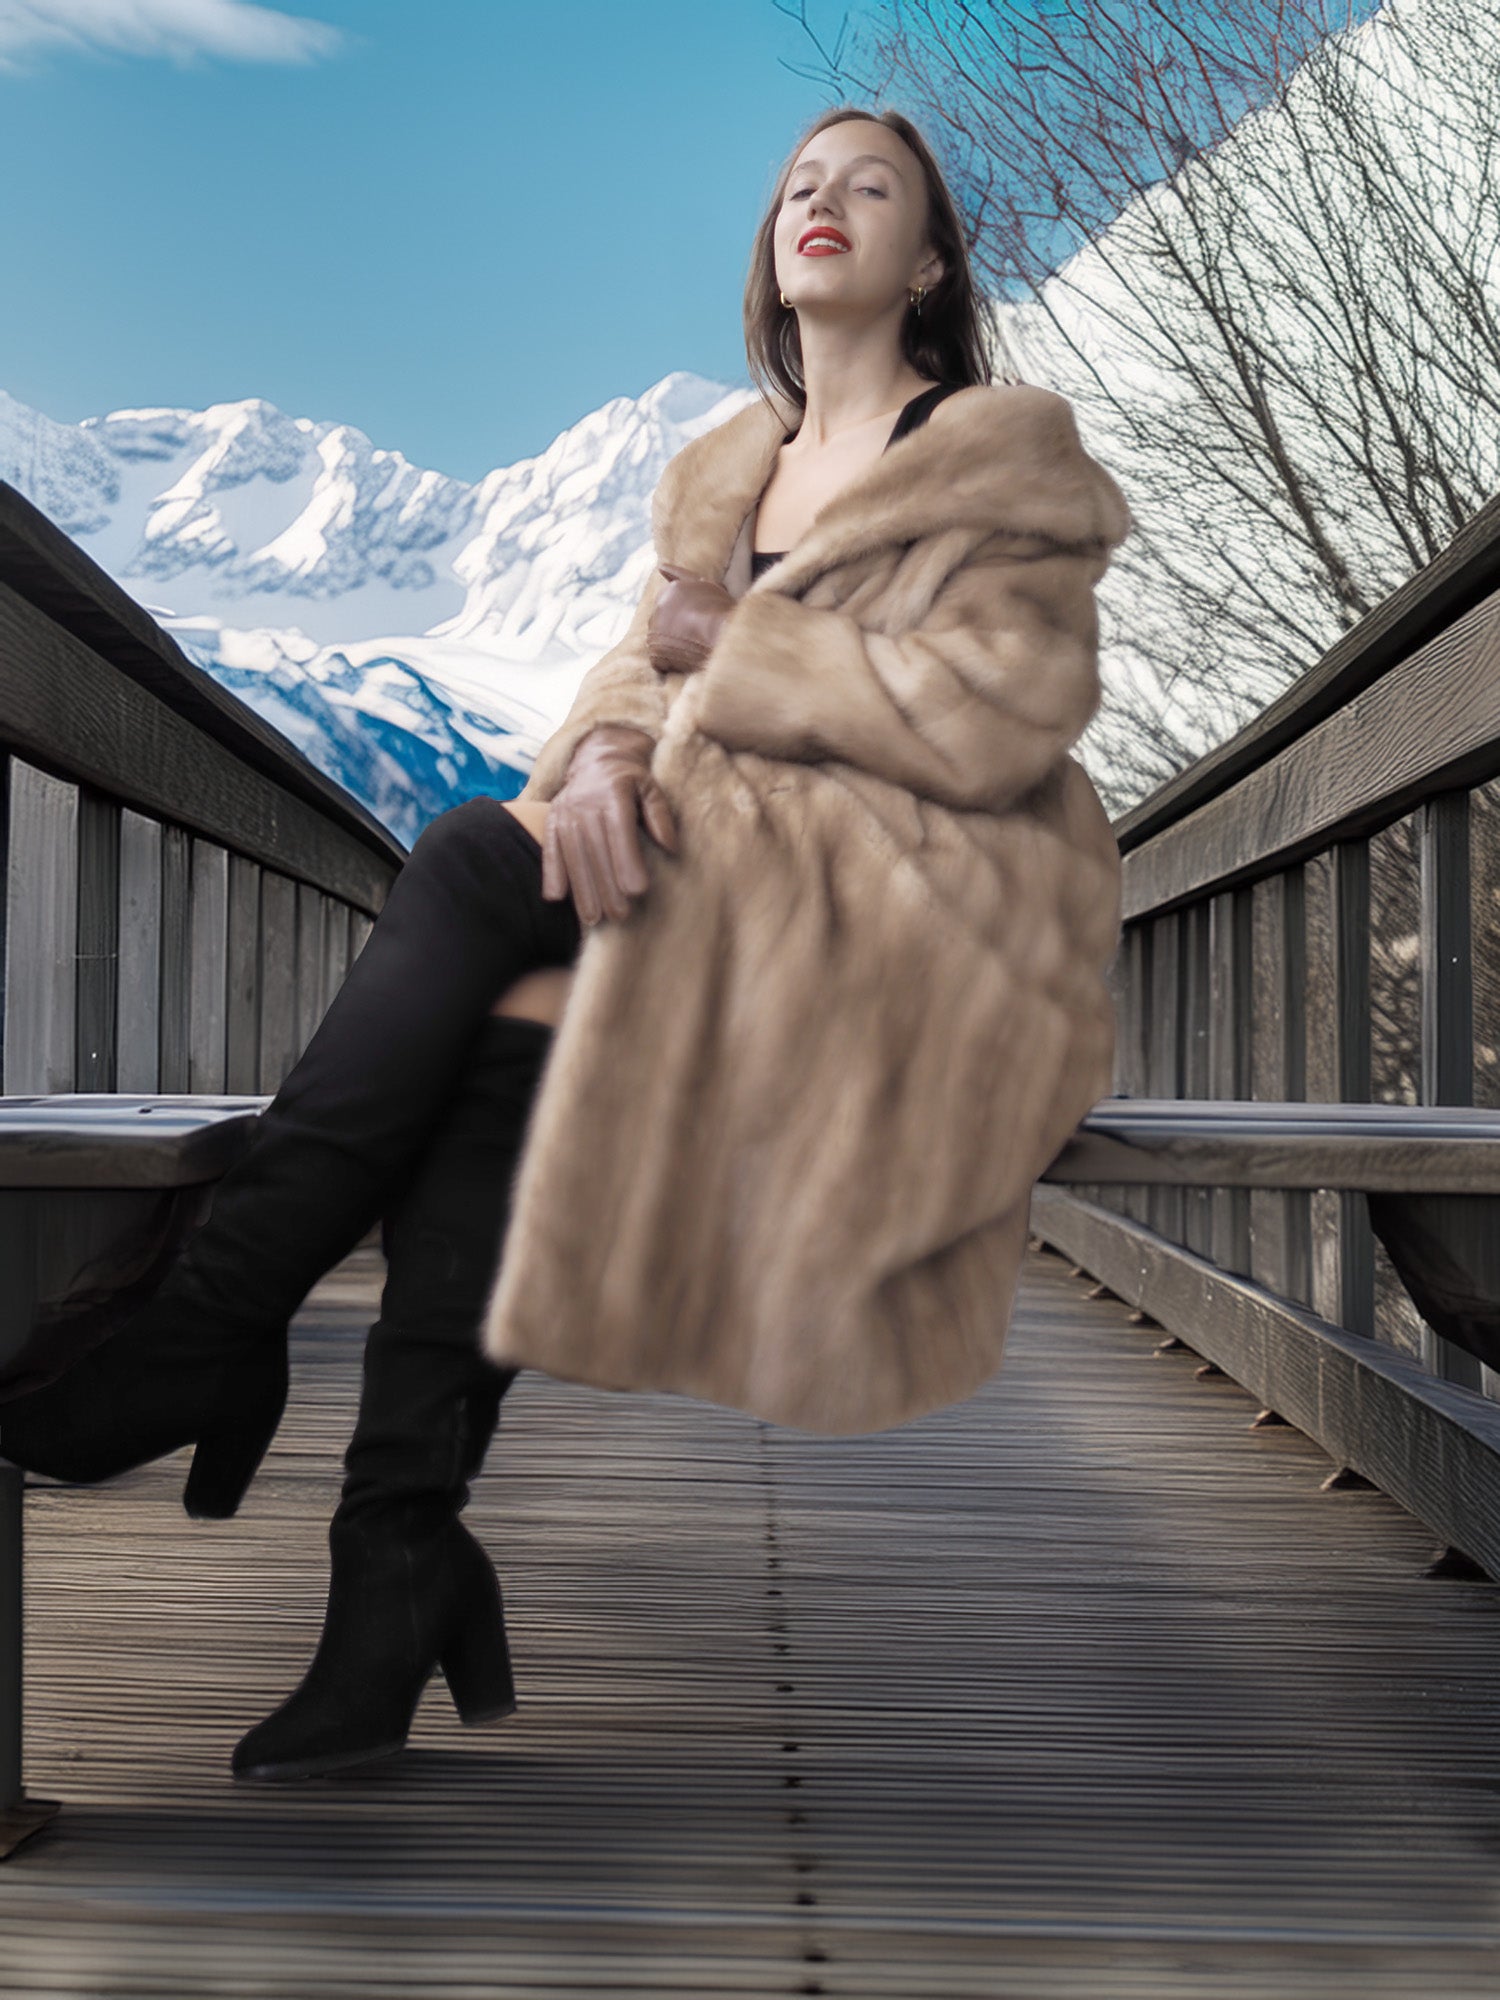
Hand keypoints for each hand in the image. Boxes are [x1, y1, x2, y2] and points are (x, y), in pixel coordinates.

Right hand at [542, 723, 677, 925]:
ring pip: (573, 854)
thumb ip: (661, 816)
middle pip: (596, 849)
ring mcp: (565, 811)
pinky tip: (555, 897)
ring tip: (593, 918)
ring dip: (582, 889)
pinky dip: (551, 872)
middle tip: (619, 916)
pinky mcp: (552, 820)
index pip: (620, 831)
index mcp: (613, 793)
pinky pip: (550, 848)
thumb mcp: (652, 788)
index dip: (627, 861)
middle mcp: (585, 802)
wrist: (597, 756)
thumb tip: (671, 846)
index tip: (637, 890)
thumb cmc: (632, 780)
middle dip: (607, 886)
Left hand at [648, 563, 734, 674]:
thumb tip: (660, 566)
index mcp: (669, 591)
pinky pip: (661, 660)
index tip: (696, 621)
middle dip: (677, 628)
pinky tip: (688, 659)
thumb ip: (681, 575)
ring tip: (696, 646)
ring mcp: (655, 630)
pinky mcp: (655, 653)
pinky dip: (672, 662)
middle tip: (699, 634)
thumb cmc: (720, 610)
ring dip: (675, 644)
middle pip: (664, 621)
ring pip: (662, 640)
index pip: (670, 604)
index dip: (685, 614)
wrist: (722, 634)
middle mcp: (658, 608)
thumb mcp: (705, 585)